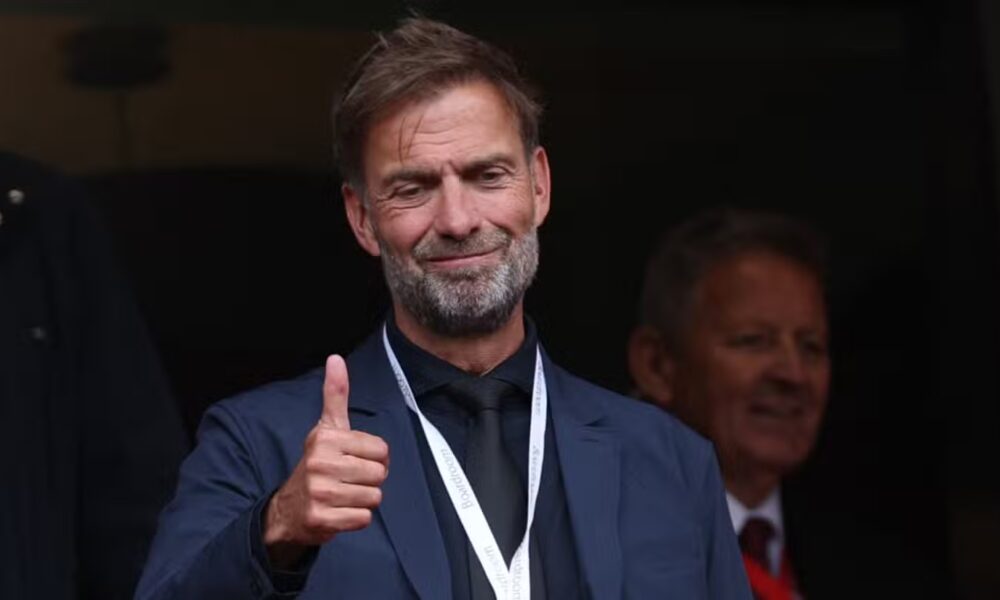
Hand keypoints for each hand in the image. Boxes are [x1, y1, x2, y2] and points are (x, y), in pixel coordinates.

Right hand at [264, 355, 388, 566]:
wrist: (289, 509)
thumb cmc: (317, 464)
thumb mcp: (326, 427)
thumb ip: (335, 394)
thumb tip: (336, 358)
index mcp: (326, 437)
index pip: (381, 449)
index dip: (375, 458)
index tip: (356, 460)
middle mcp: (320, 462)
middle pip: (379, 474)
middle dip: (370, 480)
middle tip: (349, 480)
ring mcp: (319, 492)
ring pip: (374, 497)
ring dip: (363, 500)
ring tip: (344, 495)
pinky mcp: (321, 519)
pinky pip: (363, 519)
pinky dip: (356, 519)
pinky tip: (339, 511)